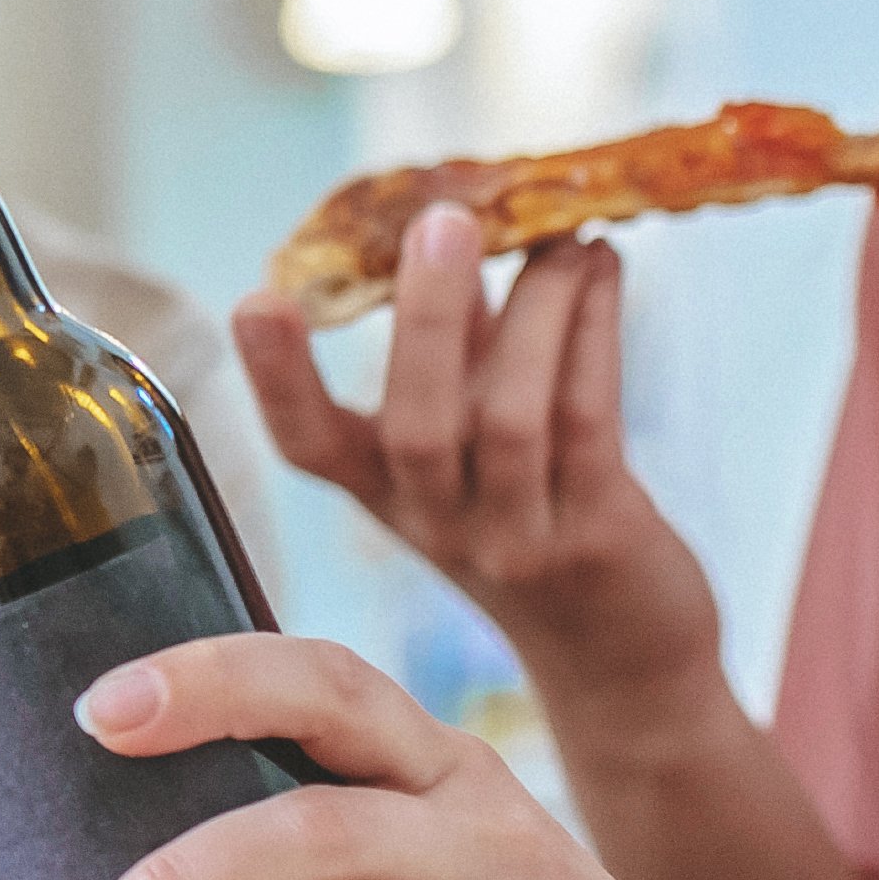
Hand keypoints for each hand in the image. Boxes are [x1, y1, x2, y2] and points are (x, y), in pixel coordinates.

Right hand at [238, 210, 726, 724]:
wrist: (621, 658)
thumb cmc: (540, 518)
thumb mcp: (475, 446)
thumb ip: (462, 345)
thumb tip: (448, 229)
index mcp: (384, 495)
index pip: (308, 446)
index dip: (276, 378)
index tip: (256, 299)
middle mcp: (437, 525)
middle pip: (416, 427)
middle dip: (429, 319)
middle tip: (443, 221)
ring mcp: (515, 539)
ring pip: (513, 417)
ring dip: (538, 310)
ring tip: (560, 236)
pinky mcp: (596, 537)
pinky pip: (589, 420)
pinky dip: (593, 332)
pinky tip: (602, 269)